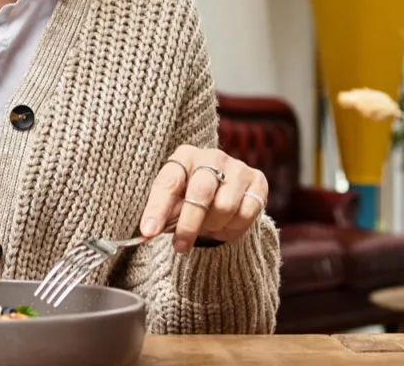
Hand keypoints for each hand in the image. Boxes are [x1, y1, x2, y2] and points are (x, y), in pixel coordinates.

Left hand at [139, 144, 268, 253]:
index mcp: (184, 156)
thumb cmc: (191, 196)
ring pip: (224, 207)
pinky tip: (227, 223)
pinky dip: (234, 226)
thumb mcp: (173, 202)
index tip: (148, 232)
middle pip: (200, 194)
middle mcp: (212, 156)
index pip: (168, 182)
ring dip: (213, 225)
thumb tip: (145, 234)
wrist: (225, 191)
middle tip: (180, 247)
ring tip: (208, 226)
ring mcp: (237, 167)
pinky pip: (247, 213)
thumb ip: (162, 215)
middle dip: (188, 225)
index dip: (157, 208)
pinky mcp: (258, 181)